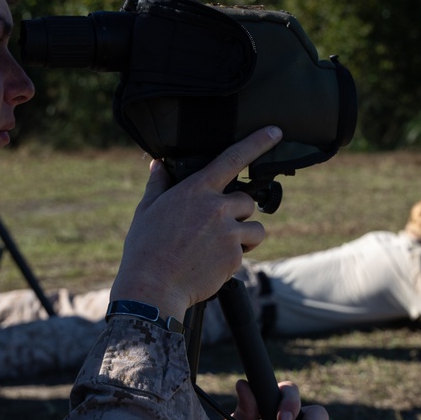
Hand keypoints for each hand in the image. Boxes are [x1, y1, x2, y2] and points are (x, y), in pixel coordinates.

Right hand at [111, 127, 282, 320]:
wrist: (153, 288)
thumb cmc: (145, 249)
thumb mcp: (147, 211)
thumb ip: (159, 185)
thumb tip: (158, 165)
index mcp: (196, 190)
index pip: (232, 158)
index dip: (257, 142)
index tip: (275, 132)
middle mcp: (217, 207)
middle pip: (248, 201)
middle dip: (239, 214)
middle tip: (217, 229)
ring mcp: (229, 233)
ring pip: (255, 229)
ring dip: (244, 237)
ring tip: (218, 249)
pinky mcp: (235, 257)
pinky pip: (244, 253)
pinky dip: (233, 259)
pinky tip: (210, 265)